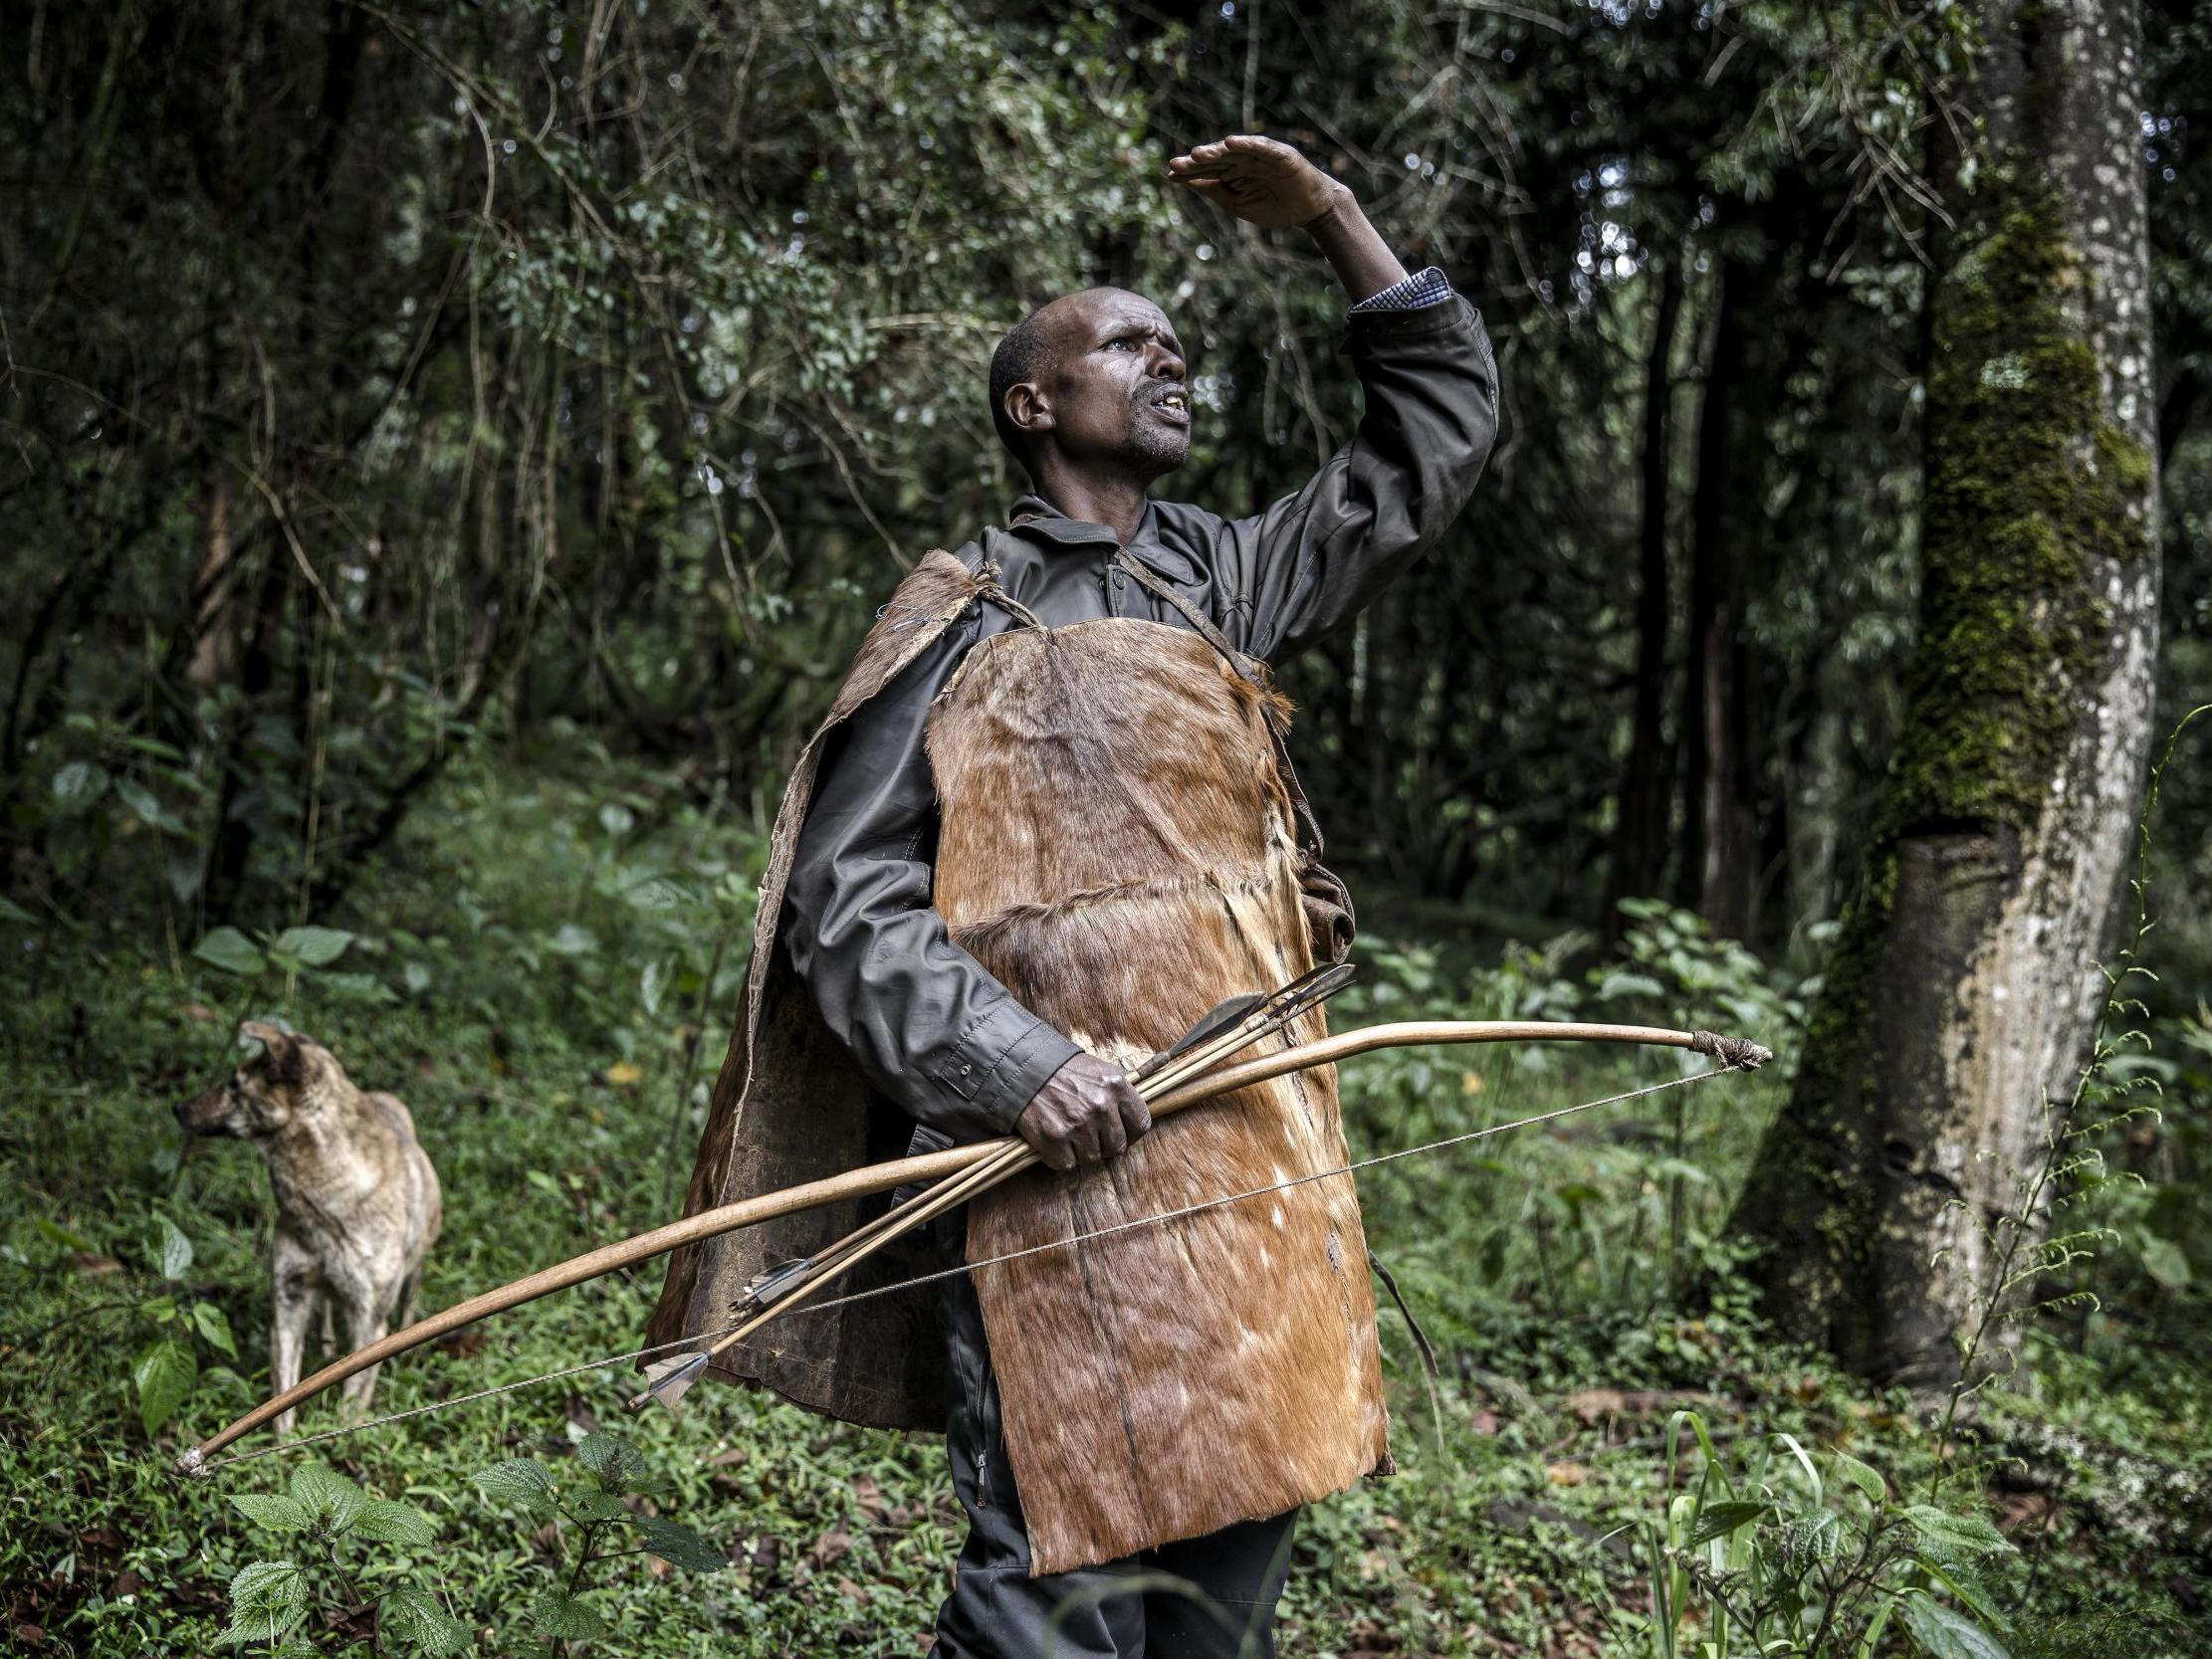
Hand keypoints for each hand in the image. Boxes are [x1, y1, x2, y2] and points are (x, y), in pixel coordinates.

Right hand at [1014, 1052, 1152, 1172]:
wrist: (1025, 1069)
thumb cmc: (1065, 1071)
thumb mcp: (1100, 1071)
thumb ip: (1118, 1095)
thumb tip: (1131, 1122)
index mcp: (1116, 1086)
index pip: (1141, 1125)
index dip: (1131, 1134)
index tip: (1122, 1135)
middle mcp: (1100, 1105)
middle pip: (1117, 1147)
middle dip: (1105, 1145)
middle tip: (1090, 1135)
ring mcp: (1078, 1123)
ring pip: (1092, 1158)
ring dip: (1081, 1150)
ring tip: (1069, 1131)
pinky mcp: (1055, 1137)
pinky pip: (1067, 1164)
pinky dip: (1060, 1156)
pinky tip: (1055, 1138)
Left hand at [1166, 134, 1348, 229]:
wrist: (1309, 211)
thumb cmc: (1275, 207)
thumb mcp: (1239, 204)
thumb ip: (1217, 192)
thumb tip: (1191, 183)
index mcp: (1234, 173)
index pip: (1208, 171)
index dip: (1190, 172)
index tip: (1170, 175)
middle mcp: (1245, 160)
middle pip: (1217, 159)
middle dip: (1197, 162)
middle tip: (1176, 164)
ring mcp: (1261, 156)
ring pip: (1235, 152)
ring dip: (1216, 151)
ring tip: (1197, 154)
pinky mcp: (1280, 154)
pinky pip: (1261, 147)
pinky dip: (1247, 143)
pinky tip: (1231, 142)